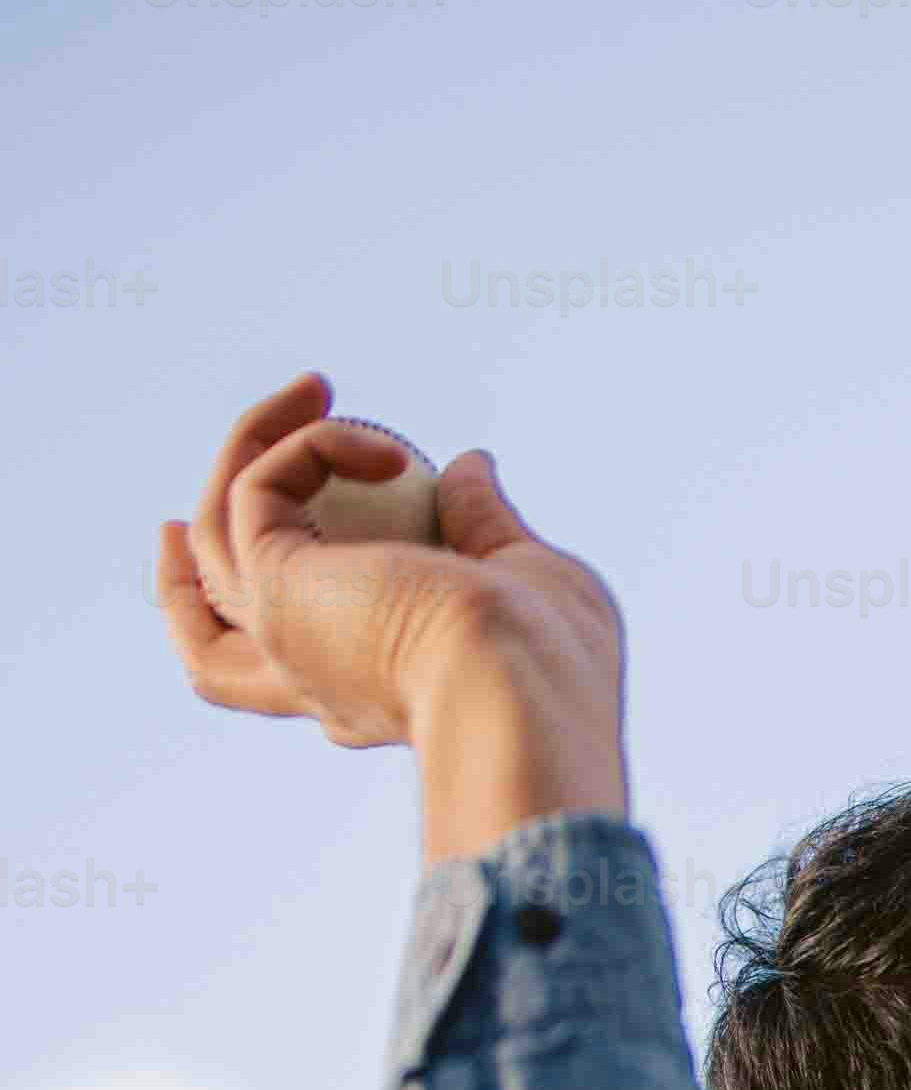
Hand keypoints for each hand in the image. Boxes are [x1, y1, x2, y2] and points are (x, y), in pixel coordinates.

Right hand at [155, 372, 624, 760]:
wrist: (527, 693)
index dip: (285, 624)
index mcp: (375, 701)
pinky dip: (307, 442)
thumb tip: (470, 464)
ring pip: (213, 547)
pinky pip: (257, 487)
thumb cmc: (550, 661)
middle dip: (184, 581)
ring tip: (313, 387)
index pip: (302, 674)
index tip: (298, 556)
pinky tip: (381, 444)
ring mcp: (285, 637)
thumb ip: (484, 522)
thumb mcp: (523, 578)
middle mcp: (316, 681)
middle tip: (181, 513)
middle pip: (213, 642)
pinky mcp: (275, 588)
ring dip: (246, 450)